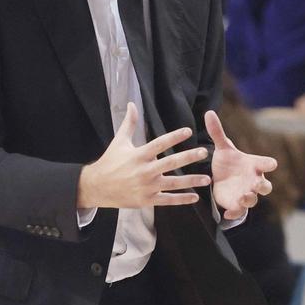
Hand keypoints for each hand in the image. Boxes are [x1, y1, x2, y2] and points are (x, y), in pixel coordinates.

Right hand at [77, 103, 210, 208]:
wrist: (97, 187)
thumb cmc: (110, 162)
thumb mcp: (119, 142)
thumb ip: (129, 123)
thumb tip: (131, 104)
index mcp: (139, 155)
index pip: (160, 143)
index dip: (174, 136)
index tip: (188, 130)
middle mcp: (144, 170)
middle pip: (171, 162)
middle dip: (189, 157)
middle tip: (204, 153)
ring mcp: (147, 187)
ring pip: (174, 184)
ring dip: (192, 181)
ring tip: (207, 178)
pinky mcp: (147, 200)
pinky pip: (168, 200)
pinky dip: (182, 199)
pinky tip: (195, 197)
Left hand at [205, 109, 276, 219]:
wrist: (223, 179)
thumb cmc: (229, 162)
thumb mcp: (223, 148)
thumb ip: (217, 132)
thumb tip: (208, 112)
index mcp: (253, 165)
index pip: (266, 164)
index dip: (269, 164)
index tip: (271, 164)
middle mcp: (253, 180)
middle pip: (266, 186)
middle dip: (263, 186)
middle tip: (257, 184)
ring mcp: (246, 194)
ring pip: (253, 200)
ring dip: (249, 199)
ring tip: (243, 197)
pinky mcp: (236, 204)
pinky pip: (239, 212)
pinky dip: (234, 213)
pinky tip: (227, 213)